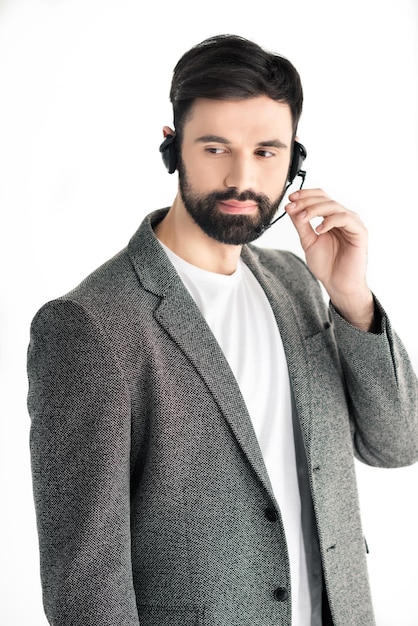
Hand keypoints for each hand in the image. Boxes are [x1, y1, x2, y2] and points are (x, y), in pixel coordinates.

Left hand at [285, 188, 374, 330]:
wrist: (338, 284)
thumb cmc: (326, 264)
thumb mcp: (308, 241)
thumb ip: (301, 224)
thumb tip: (290, 206)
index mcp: (331, 217)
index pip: (320, 197)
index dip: (305, 195)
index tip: (290, 198)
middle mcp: (343, 217)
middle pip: (325, 199)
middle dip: (306, 201)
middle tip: (292, 206)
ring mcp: (352, 223)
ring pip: (334, 206)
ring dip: (315, 209)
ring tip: (302, 219)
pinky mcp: (360, 232)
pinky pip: (345, 218)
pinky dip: (330, 221)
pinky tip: (318, 230)